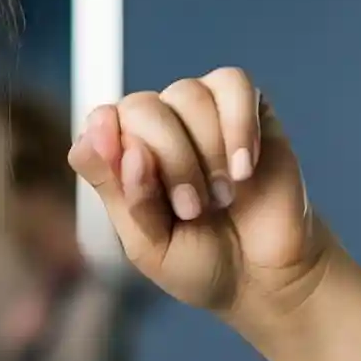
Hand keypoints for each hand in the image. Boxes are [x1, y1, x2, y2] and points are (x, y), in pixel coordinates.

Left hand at [67, 68, 333, 321]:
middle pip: (142, 107)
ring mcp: (201, 114)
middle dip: (169, 159)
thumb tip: (97, 136)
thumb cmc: (199, 261)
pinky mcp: (249, 108)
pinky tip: (245, 168)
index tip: (135, 177)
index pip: (102, 122)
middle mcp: (159, 127)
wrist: (263, 276)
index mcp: (124, 159)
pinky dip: (238, 125)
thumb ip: (122, 195)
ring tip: (223, 198)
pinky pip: (233, 84)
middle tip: (193, 209)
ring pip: (187, 95)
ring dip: (206, 151)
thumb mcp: (148, 245)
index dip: (112, 142)